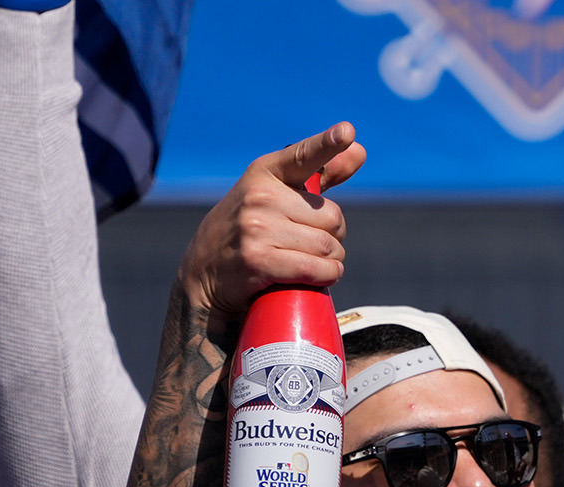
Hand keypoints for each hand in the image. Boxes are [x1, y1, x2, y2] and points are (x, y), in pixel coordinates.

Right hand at [178, 123, 366, 315]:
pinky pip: (317, 269)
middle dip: (333, 237)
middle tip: (308, 243)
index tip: (347, 131)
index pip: (303, 156)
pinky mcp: (258, 260)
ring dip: (330, 261)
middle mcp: (260, 196)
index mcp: (265, 173)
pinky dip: (326, 276)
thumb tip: (360, 149)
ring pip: (328, 247)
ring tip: (307, 261)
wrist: (203, 274)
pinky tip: (317, 277)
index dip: (328, 144)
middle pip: (333, 218)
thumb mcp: (276, 196)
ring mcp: (257, 228)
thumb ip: (320, 175)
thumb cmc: (250, 231)